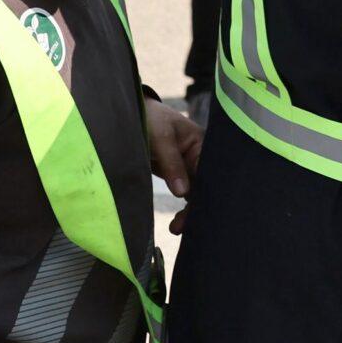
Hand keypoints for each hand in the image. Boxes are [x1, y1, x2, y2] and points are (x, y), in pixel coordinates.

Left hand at [144, 99, 203, 234]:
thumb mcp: (161, 137)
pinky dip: (183, 209)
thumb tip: (182, 193)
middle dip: (196, 208)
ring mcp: (190, 168)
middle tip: (180, 227)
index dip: (206, 195)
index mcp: (203, 146)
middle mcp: (201, 159)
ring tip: (176, 229)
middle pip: (205, 188)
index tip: (197, 214)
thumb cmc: (151, 118)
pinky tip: (178, 224)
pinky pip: (185, 195)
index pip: (210, 175)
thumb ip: (172, 163)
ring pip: (196, 195)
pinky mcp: (179, 175)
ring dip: (189, 212)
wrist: (131, 113)